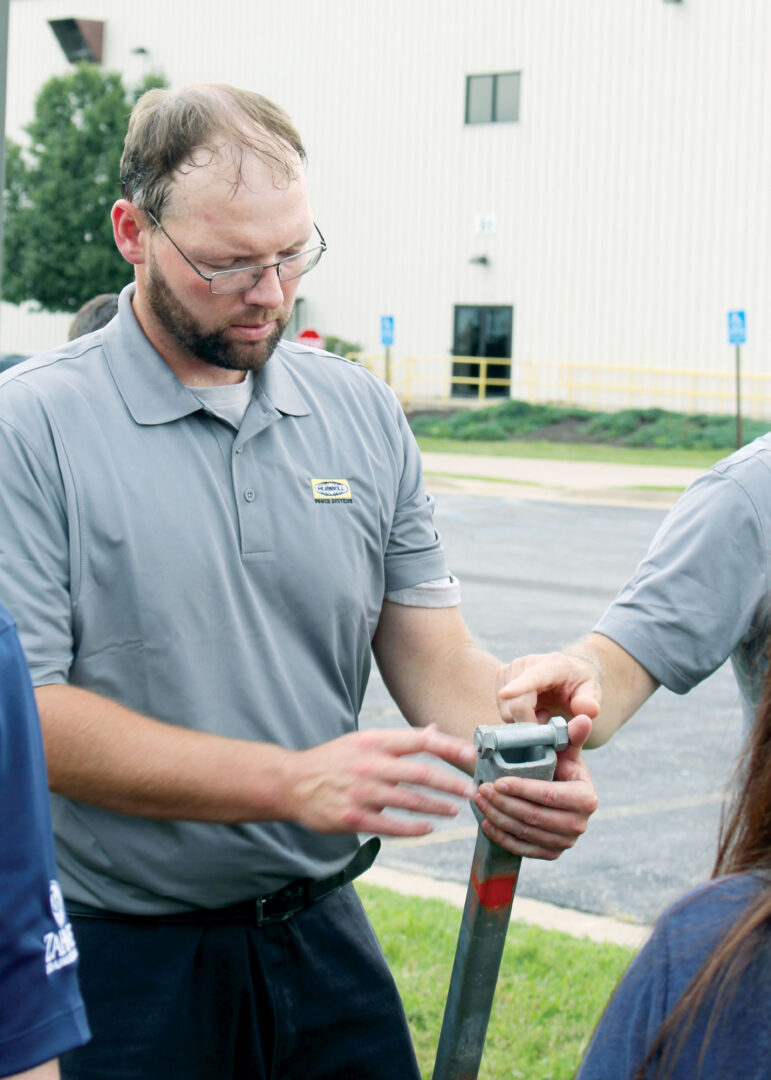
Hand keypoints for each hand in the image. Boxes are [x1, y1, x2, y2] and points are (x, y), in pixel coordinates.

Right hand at [293, 725, 476, 836]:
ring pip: (410, 801)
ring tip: (453, 811)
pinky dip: (413, 828)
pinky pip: (391, 826)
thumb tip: (435, 731)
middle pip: (421, 773)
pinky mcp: (353, 818)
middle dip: (451, 783)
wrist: (292, 783)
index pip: (420, 741)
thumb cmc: (334, 760)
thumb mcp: (364, 741)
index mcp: (374, 742)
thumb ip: (400, 740)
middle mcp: (370, 764)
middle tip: (470, 790)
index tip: (471, 755)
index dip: (449, 747)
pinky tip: (428, 828)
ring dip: (437, 807)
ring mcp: (361, 792)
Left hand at [472, 715, 598, 859]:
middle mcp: (579, 824)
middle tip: (481, 789)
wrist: (560, 792)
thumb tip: (585, 717)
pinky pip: (523, 849)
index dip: (521, 789)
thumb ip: (572, 736)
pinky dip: (502, 837)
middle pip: (534, 816)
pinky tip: (486, 823)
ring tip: (478, 800)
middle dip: (503, 803)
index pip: (548, 796)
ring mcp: (565, 842)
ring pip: (525, 832)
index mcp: (586, 799)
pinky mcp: (551, 853)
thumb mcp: (566, 750)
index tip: (497, 781)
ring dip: (498, 817)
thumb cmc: (560, 765)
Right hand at [496, 651, 602, 724]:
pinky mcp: (502, 676)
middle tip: (549, 719)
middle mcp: (527, 662)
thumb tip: (586, 709)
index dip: (519, 687)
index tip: (505, 694)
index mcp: (553, 665)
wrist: (567, 671)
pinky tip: (530, 708)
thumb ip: (590, 702)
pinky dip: (515, 716)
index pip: (534, 678)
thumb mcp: (593, 693)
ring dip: (523, 720)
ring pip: (507, 709)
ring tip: (541, 712)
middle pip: (517, 703)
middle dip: (531, 722)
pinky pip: (502, 708)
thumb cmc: (580, 684)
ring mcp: (511, 668)